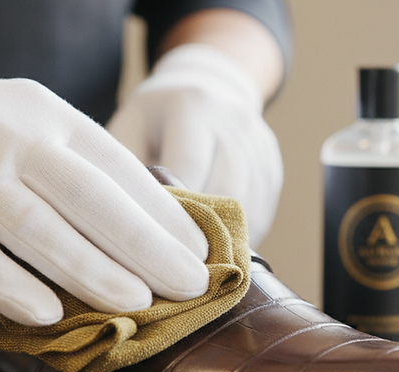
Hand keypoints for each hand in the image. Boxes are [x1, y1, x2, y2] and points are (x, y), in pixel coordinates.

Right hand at [0, 57, 209, 325]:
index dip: (165, 215)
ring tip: (138, 303)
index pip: (120, 168)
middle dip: (148, 247)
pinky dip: (11, 288)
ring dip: (93, 272)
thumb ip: (76, 167)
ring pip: (39, 229)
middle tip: (190, 286)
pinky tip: (47, 316)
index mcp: (48, 116)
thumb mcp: (24, 126)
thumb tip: (148, 228)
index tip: (200, 253)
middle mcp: (11, 137)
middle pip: (92, 199)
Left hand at [107, 44, 282, 246]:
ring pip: (247, 208)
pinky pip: (260, 213)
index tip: (155, 241)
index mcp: (193, 107)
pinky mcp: (272, 168)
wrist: (208, 86)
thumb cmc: (155, 117)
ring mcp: (259, 146)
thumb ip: (127, 172)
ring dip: (223, 239)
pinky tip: (215, 246)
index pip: (189, 166)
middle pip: (224, 190)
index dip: (173, 209)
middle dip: (199, 229)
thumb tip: (126, 222)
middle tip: (174, 259)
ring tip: (194, 260)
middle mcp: (234, 123)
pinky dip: (238, 236)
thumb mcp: (128, 128)